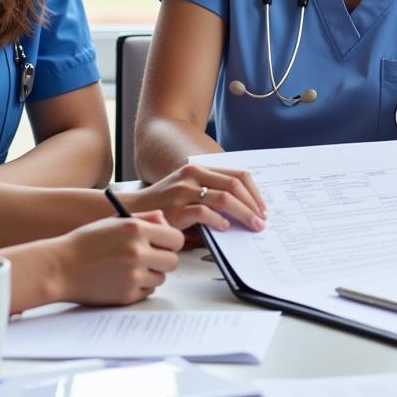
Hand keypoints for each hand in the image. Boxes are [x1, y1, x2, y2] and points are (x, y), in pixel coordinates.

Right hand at [55, 211, 182, 304]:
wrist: (59, 268)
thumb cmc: (86, 243)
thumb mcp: (115, 222)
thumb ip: (144, 218)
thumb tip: (165, 222)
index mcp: (137, 229)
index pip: (176, 238)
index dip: (171, 241)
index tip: (164, 243)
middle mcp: (138, 252)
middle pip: (173, 261)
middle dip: (164, 259)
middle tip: (150, 257)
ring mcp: (133, 276)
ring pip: (161, 278)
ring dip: (151, 274)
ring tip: (130, 268)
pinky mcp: (127, 296)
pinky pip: (147, 291)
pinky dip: (139, 287)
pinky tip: (122, 279)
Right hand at [124, 164, 267, 232]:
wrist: (134, 210)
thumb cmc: (165, 203)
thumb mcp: (188, 189)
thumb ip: (211, 193)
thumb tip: (244, 209)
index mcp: (199, 168)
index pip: (236, 174)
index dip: (254, 191)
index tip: (262, 207)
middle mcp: (192, 174)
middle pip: (234, 185)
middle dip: (253, 204)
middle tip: (262, 220)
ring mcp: (184, 191)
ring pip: (224, 198)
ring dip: (243, 213)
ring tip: (252, 225)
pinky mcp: (176, 209)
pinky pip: (205, 213)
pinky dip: (219, 221)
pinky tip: (225, 228)